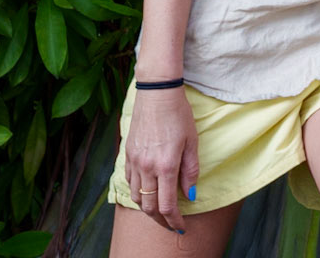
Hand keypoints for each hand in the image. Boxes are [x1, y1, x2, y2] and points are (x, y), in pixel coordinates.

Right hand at [123, 85, 198, 231]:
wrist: (157, 91)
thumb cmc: (178, 113)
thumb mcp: (191, 141)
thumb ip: (190, 170)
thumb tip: (190, 195)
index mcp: (165, 165)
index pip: (167, 205)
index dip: (174, 221)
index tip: (181, 227)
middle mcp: (147, 166)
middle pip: (149, 207)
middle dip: (160, 220)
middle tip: (171, 223)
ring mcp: (134, 161)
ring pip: (136, 197)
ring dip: (148, 208)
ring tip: (159, 210)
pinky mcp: (127, 154)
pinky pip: (129, 182)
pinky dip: (137, 192)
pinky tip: (146, 191)